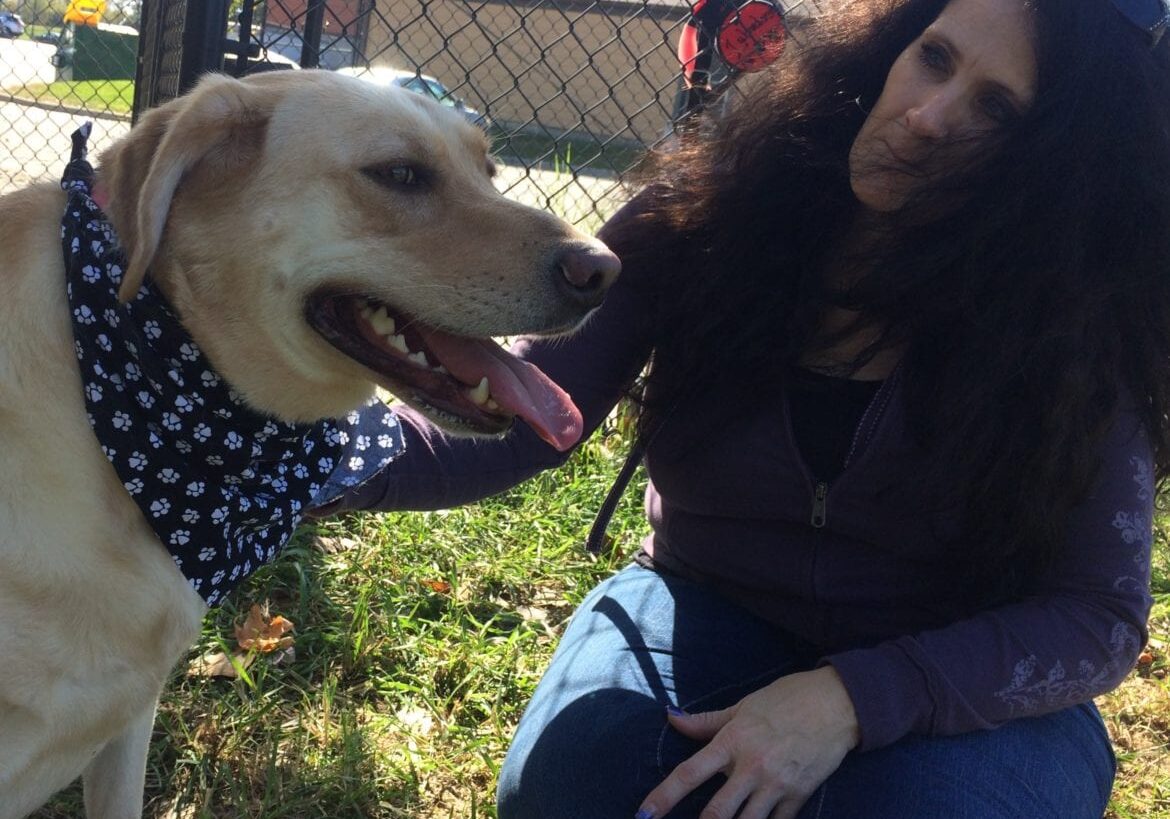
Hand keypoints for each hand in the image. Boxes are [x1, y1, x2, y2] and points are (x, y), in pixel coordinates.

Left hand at [636, 666, 860, 818]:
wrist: (837, 704)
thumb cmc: (787, 699)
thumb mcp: (743, 706)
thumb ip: (706, 722)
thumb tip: (671, 718)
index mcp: (733, 741)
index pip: (689, 773)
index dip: (663, 797)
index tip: (644, 814)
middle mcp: (751, 767)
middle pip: (716, 813)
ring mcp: (776, 785)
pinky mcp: (799, 796)